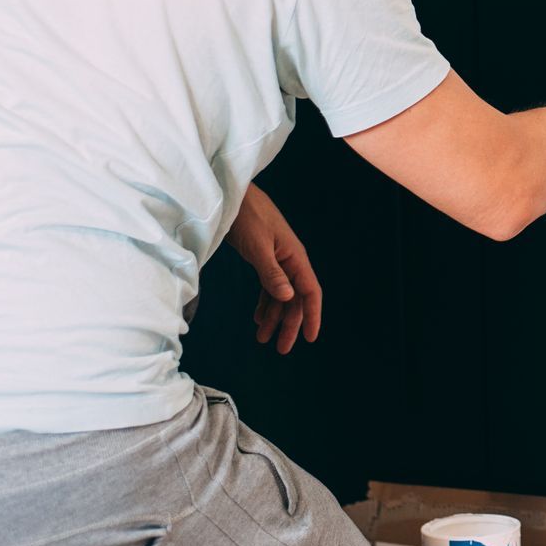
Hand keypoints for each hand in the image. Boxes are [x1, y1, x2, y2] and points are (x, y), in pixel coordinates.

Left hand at [224, 183, 322, 353]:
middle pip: (295, 298)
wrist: (233, 196)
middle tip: (279, 348)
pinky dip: (264, 303)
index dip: (312, 315)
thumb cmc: (247, 217)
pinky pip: (269, 286)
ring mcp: (277, 259)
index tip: (310, 338)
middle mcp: (290, 260)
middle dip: (289, 324)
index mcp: (294, 257)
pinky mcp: (264, 258)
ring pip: (281, 295)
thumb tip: (288, 298)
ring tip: (261, 338)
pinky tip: (257, 317)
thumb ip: (272, 274)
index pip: (310, 291)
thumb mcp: (258, 247)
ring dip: (273, 316)